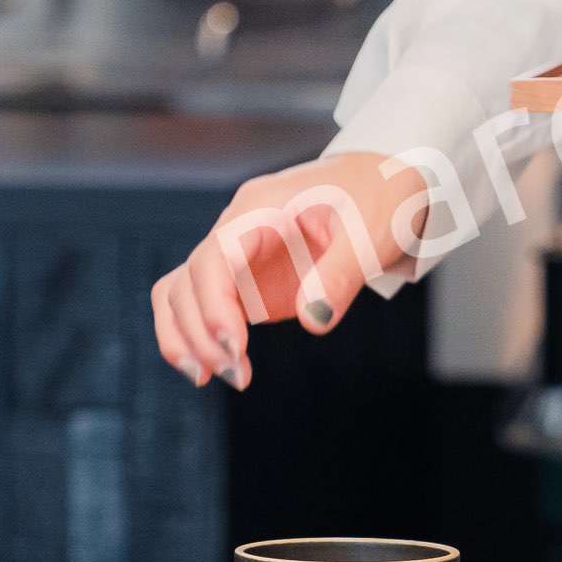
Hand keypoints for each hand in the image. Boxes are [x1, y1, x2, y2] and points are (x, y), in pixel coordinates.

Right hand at [150, 152, 435, 390]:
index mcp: (259, 209)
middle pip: (187, 280)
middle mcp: (236, 230)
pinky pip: (199, 305)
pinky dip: (195, 336)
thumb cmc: (375, 198)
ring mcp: (237, 257)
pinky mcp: (245, 281)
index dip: (213, 304)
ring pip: (179, 294)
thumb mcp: (368, 233)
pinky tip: (216, 367)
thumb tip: (313, 320)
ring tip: (217, 377)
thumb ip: (339, 275)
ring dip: (187, 338)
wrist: (382, 184)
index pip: (214, 257)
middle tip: (238, 375)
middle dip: (201, 332)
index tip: (234, 347)